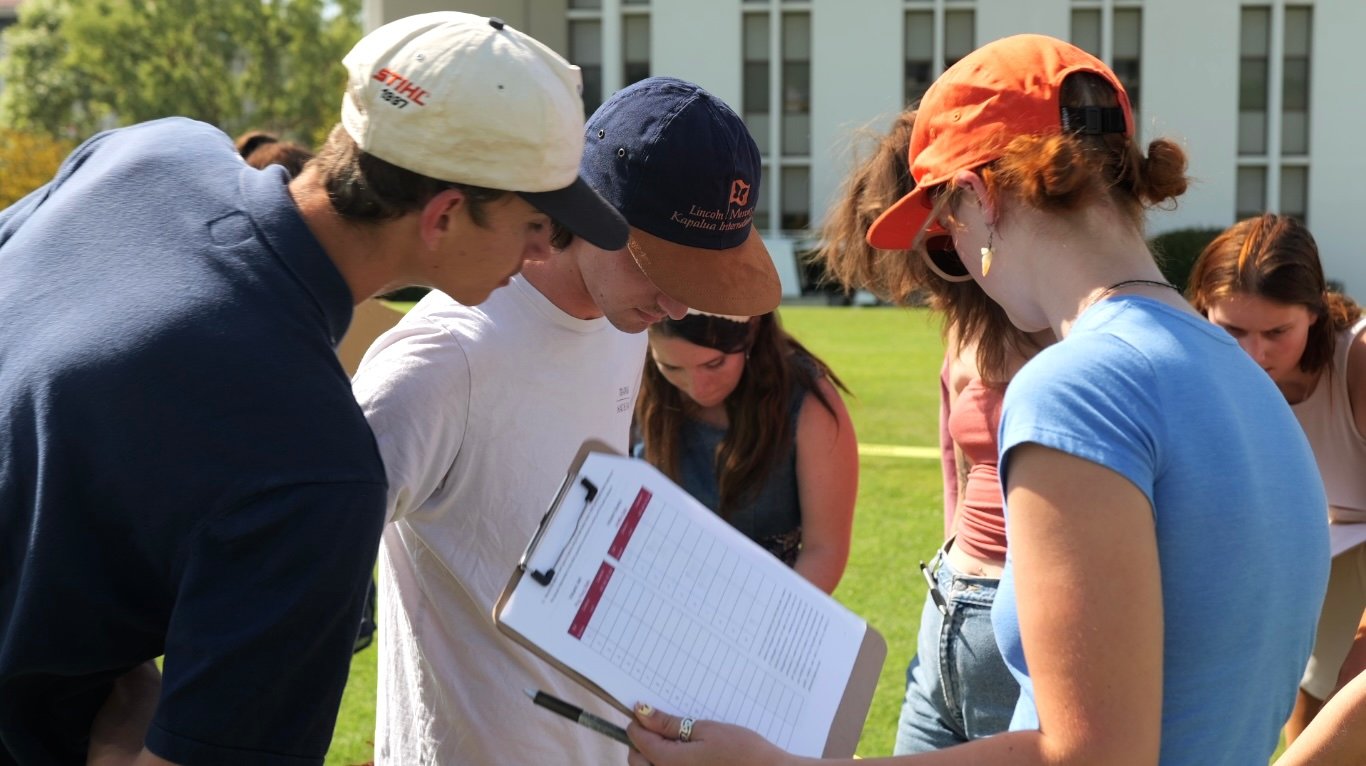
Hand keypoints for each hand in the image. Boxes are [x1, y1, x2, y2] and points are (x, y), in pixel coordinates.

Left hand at [625, 703, 796, 765]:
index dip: (638, 723)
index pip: (638, 741)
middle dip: (641, 743)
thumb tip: (643, 714)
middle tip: (658, 727)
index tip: (644, 713)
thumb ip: (670, 725)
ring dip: (651, 758)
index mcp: (671, 763)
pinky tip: (683, 759)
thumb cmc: (744, 751)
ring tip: (672, 744)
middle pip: (636, 761)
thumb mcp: (706, 730)